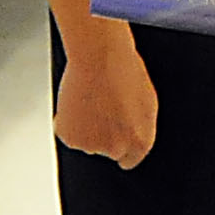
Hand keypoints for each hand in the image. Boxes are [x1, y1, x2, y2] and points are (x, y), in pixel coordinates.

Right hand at [54, 21, 157, 168]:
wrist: (100, 56)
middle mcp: (117, 148)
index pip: (130, 159)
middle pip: (108, 150)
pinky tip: (77, 101)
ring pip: (86, 141)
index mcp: (141, 141)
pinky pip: (67, 133)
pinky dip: (68, 122)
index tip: (115, 138)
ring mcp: (92, 145)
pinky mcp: (70, 137)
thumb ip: (139, 125)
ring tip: (91, 99)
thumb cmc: (124, 71)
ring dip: (85, 127)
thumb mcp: (146, 101)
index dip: (122, 147)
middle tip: (101, 108)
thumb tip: (133, 132)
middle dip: (104, 135)